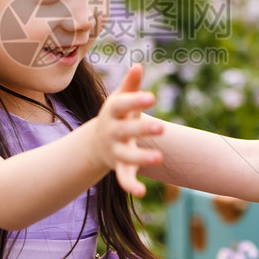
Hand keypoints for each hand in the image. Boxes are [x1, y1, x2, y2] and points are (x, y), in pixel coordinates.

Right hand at [94, 62, 163, 196]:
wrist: (97, 141)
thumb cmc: (117, 114)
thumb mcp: (121, 98)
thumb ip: (131, 84)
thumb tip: (138, 65)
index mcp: (112, 112)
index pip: (122, 105)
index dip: (136, 101)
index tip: (152, 97)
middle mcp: (112, 132)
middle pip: (125, 131)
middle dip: (141, 130)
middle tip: (161, 127)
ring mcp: (115, 151)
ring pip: (126, 157)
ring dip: (141, 158)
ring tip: (158, 158)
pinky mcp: (120, 167)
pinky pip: (124, 179)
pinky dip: (131, 186)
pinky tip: (142, 192)